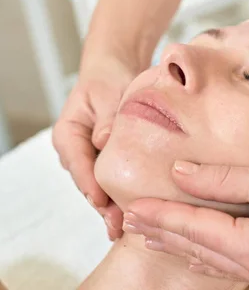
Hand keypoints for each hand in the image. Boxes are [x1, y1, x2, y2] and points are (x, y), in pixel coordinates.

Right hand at [52, 55, 134, 239]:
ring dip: (112, 203)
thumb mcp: (108, 93)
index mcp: (67, 133)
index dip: (89, 184)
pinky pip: (111, 178)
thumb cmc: (108, 77)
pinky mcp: (105, 158)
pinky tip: (134, 210)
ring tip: (127, 225)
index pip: (77, 163)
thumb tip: (103, 141)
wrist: (114, 69)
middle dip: (103, 204)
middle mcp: (75, 149)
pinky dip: (120, 192)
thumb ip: (107, 118)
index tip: (102, 201)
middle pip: (87, 181)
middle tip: (118, 224)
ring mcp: (89, 156)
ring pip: (99, 185)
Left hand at [123, 155, 248, 289]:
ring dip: (181, 246)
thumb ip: (221, 179)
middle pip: (199, 251)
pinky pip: (235, 271)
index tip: (132, 208)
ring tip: (151, 234)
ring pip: (214, 265)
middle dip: (163, 234)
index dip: (161, 216)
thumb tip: (180, 173)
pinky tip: (194, 251)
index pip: (196, 230)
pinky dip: (209, 258)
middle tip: (128, 223)